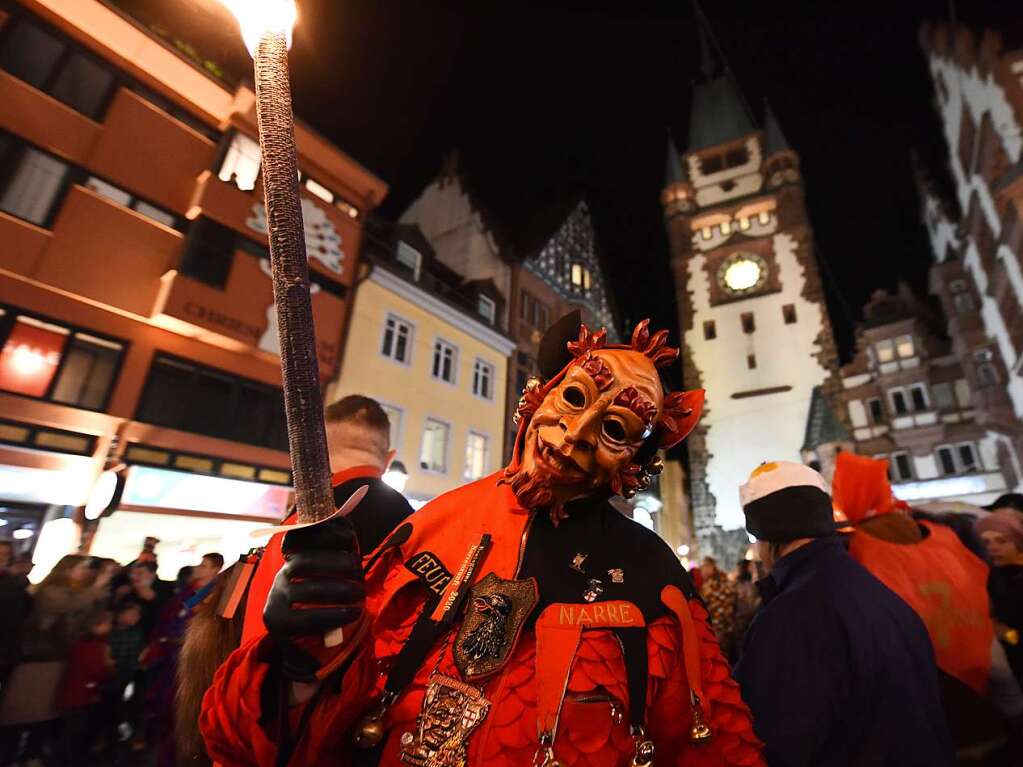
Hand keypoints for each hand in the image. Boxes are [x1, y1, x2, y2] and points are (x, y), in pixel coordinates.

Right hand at [264, 515, 364, 682]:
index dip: (325, 535)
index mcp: (294, 558)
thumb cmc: (328, 605)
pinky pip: (306, 617)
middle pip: (305, 562)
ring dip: (339, 590)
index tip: (350, 540)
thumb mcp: (336, 577)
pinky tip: (352, 613)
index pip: (302, 537)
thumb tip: (349, 533)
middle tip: (360, 576)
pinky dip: (334, 614)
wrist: (309, 647)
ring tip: (359, 595)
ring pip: (307, 588)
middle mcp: (281, 574)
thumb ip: (340, 556)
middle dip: (338, 564)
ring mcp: (275, 598)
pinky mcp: (277, 622)